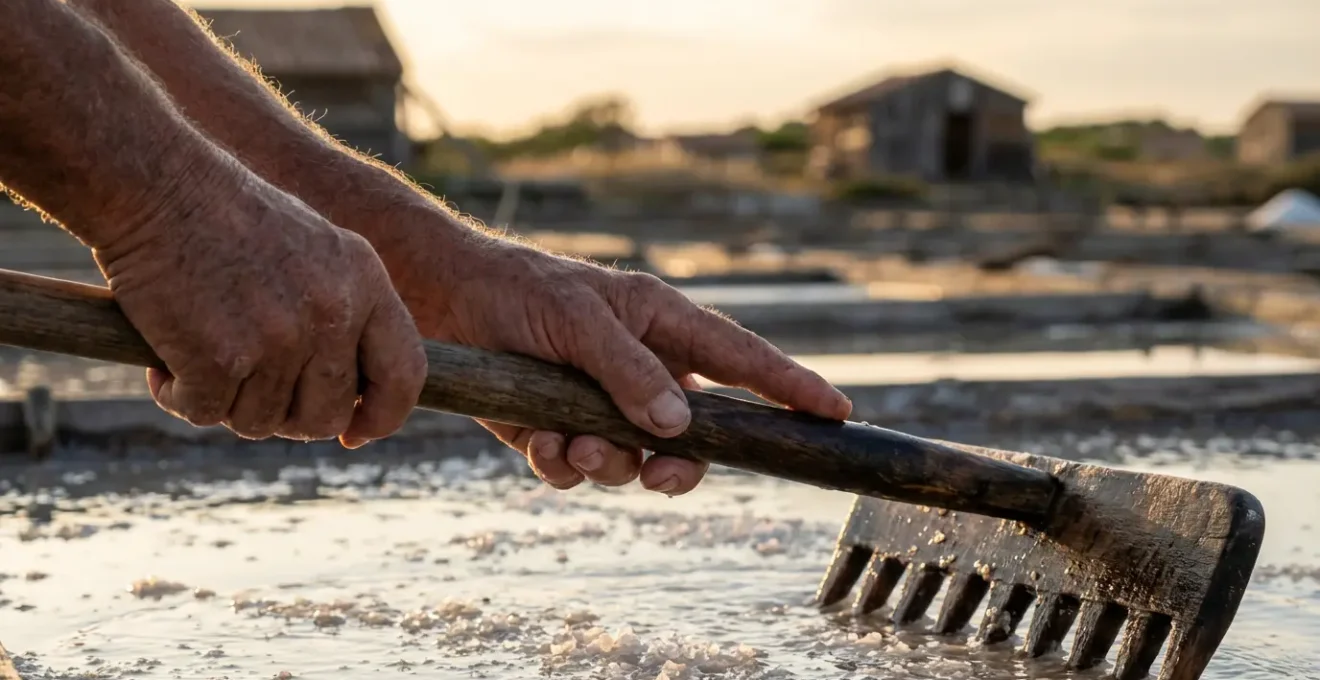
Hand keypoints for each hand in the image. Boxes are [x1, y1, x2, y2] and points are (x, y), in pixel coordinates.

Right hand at [92, 159, 426, 446]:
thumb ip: (344, 313)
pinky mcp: (221, 357)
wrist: (156, 181)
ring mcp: (280, 338)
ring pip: (260, 421)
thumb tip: (354, 397)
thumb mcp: (316, 250)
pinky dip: (179, 395)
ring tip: (199, 351)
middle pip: (324, 414)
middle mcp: (332, 313)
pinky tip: (164, 358)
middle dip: (285, 418)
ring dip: (225, 401)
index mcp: (365, 283)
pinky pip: (205, 413)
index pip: (405, 374)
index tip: (353, 431)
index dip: (383, 415)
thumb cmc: (227, 214)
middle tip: (246, 388)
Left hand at [388, 233, 851, 495]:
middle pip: (696, 438)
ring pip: (636, 463)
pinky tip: (538, 444)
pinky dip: (563, 467)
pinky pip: (583, 471)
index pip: (741, 360)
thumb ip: (630, 371)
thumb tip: (679, 427)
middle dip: (679, 466)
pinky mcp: (561, 429)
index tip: (837, 413)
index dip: (792, 387)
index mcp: (662, 324)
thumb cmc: (516, 291)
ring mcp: (603, 404)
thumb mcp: (577, 320)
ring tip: (569, 442)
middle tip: (657, 478)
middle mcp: (643, 368)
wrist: (441, 303)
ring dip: (607, 464)